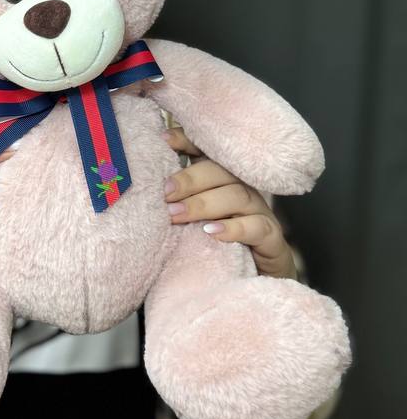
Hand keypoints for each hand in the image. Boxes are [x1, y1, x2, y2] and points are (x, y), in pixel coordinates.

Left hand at [164, 126, 296, 278]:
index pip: (208, 152)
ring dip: (203, 204)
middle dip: (189, 179)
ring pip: (237, 195)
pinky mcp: (271, 237)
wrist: (259, 277)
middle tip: (164, 193)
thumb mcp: (195, 221)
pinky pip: (256, 227)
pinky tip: (210, 232)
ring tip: (176, 215)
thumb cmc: (220, 245)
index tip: (164, 141)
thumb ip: (177, 202)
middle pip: (220, 172)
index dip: (188, 141)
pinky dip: (232, 228)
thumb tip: (146, 191)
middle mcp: (243, 190)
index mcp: (222, 181)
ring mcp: (259, 212)